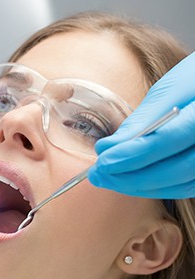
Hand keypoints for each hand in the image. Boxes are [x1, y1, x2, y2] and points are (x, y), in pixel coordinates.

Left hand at [88, 51, 194, 198]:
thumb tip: (106, 148)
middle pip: (176, 170)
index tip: (102, 162)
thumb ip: (141, 121)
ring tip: (106, 178)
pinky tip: (128, 181)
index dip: (131, 155)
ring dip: (137, 186)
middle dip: (130, 177)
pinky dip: (152, 187)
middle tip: (97, 175)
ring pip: (179, 185)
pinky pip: (182, 187)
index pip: (168, 139)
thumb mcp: (169, 90)